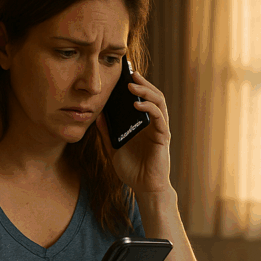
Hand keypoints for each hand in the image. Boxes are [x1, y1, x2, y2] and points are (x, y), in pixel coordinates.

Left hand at [96, 69, 172, 195]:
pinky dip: (149, 108)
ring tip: (132, 85)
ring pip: (159, 102)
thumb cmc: (131, 170)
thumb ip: (107, 133)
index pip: (142, 100)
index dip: (136, 86)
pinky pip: (159, 117)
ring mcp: (160, 129)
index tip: (124, 75)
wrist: (144, 188)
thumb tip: (97, 115)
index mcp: (143, 124)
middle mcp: (153, 123)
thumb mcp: (113, 148)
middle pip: (152, 96)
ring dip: (146, 91)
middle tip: (130, 73)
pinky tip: (138, 104)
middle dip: (142, 83)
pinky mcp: (163, 137)